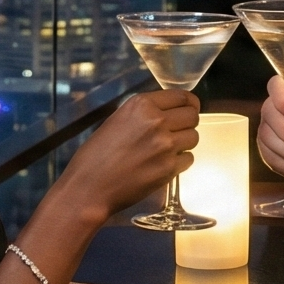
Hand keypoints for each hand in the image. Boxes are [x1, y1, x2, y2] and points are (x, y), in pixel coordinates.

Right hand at [55, 90, 198, 219]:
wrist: (89, 188)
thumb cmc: (95, 157)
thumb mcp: (116, 121)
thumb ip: (143, 114)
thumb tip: (166, 113)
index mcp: (141, 105)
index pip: (182, 96)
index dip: (189, 103)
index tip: (190, 108)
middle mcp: (156, 121)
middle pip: (193, 116)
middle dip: (188, 123)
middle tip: (179, 131)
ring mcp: (165, 145)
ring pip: (194, 137)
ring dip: (185, 143)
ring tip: (167, 150)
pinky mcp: (169, 168)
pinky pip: (189, 159)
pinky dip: (180, 162)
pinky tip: (163, 164)